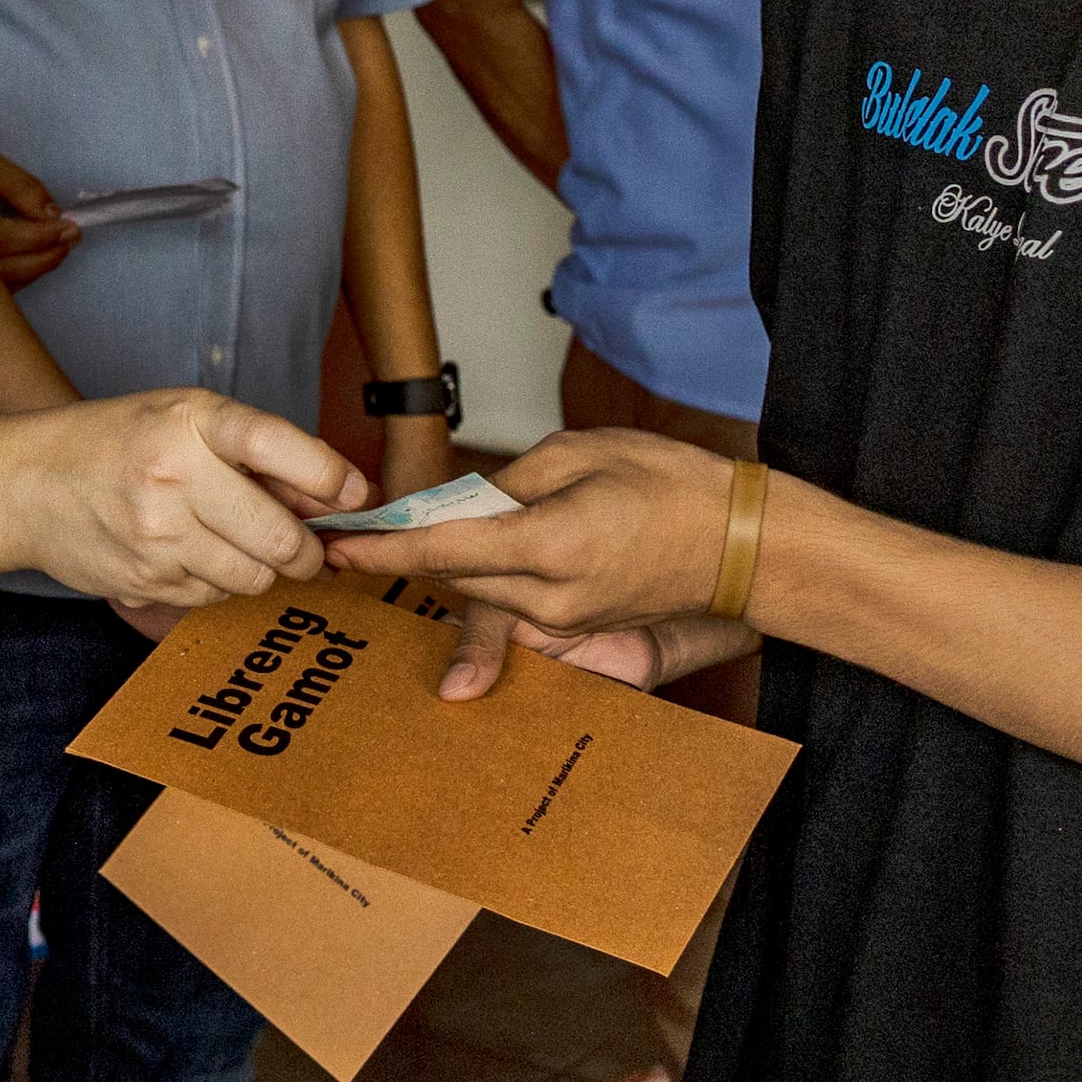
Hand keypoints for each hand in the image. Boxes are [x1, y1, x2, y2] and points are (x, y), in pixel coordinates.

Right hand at [0, 146, 76, 290]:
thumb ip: (22, 189)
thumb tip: (54, 216)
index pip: (9, 239)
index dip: (44, 236)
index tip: (71, 227)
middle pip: (6, 269)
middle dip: (45, 258)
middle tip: (70, 240)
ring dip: (32, 271)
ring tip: (56, 251)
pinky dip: (13, 278)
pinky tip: (29, 263)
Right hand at [0, 389, 361, 613]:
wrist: (24, 484)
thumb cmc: (115, 441)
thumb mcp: (183, 417)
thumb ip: (256, 451)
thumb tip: (338, 494)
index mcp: (190, 420)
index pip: (281, 448)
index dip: (332, 478)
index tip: (357, 495)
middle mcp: (175, 476)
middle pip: (281, 539)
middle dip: (308, 551)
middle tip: (310, 548)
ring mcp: (157, 536)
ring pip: (254, 578)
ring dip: (263, 569)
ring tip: (238, 543)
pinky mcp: (145, 581)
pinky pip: (214, 596)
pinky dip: (218, 582)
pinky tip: (192, 554)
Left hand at [322, 427, 742, 680]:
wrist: (742, 543)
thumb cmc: (672, 483)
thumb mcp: (583, 453)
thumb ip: (512, 482)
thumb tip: (460, 503)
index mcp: (550, 545)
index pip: (446, 552)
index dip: (385, 550)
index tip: (338, 545)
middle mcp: (552, 597)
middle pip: (455, 579)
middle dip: (410, 555)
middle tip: (361, 530)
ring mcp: (568, 621)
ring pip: (482, 595)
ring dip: (451, 568)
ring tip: (419, 537)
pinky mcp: (581, 628)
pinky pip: (515, 605)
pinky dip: (490, 581)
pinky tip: (481, 556)